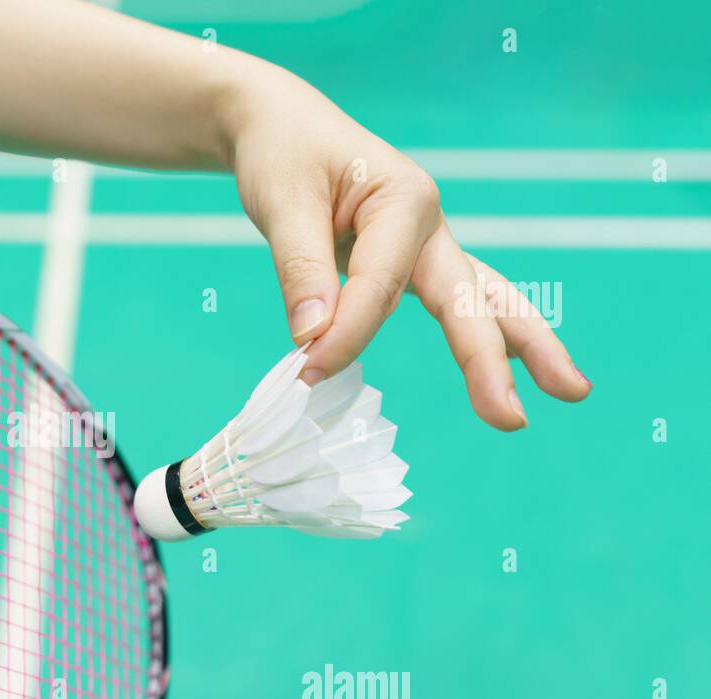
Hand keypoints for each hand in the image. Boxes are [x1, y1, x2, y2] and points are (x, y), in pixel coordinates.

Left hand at [225, 67, 590, 429]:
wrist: (283, 127)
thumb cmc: (283, 156)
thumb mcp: (282, 203)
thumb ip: (301, 271)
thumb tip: (312, 341)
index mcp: (403, 199)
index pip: (381, 284)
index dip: (346, 333)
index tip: (306, 372)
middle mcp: (427, 222)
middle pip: (468, 296)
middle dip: (488, 359)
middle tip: (510, 418)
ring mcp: (428, 243)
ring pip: (482, 299)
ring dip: (520, 347)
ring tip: (569, 392)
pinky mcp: (414, 262)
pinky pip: (457, 301)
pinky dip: (485, 333)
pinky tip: (515, 370)